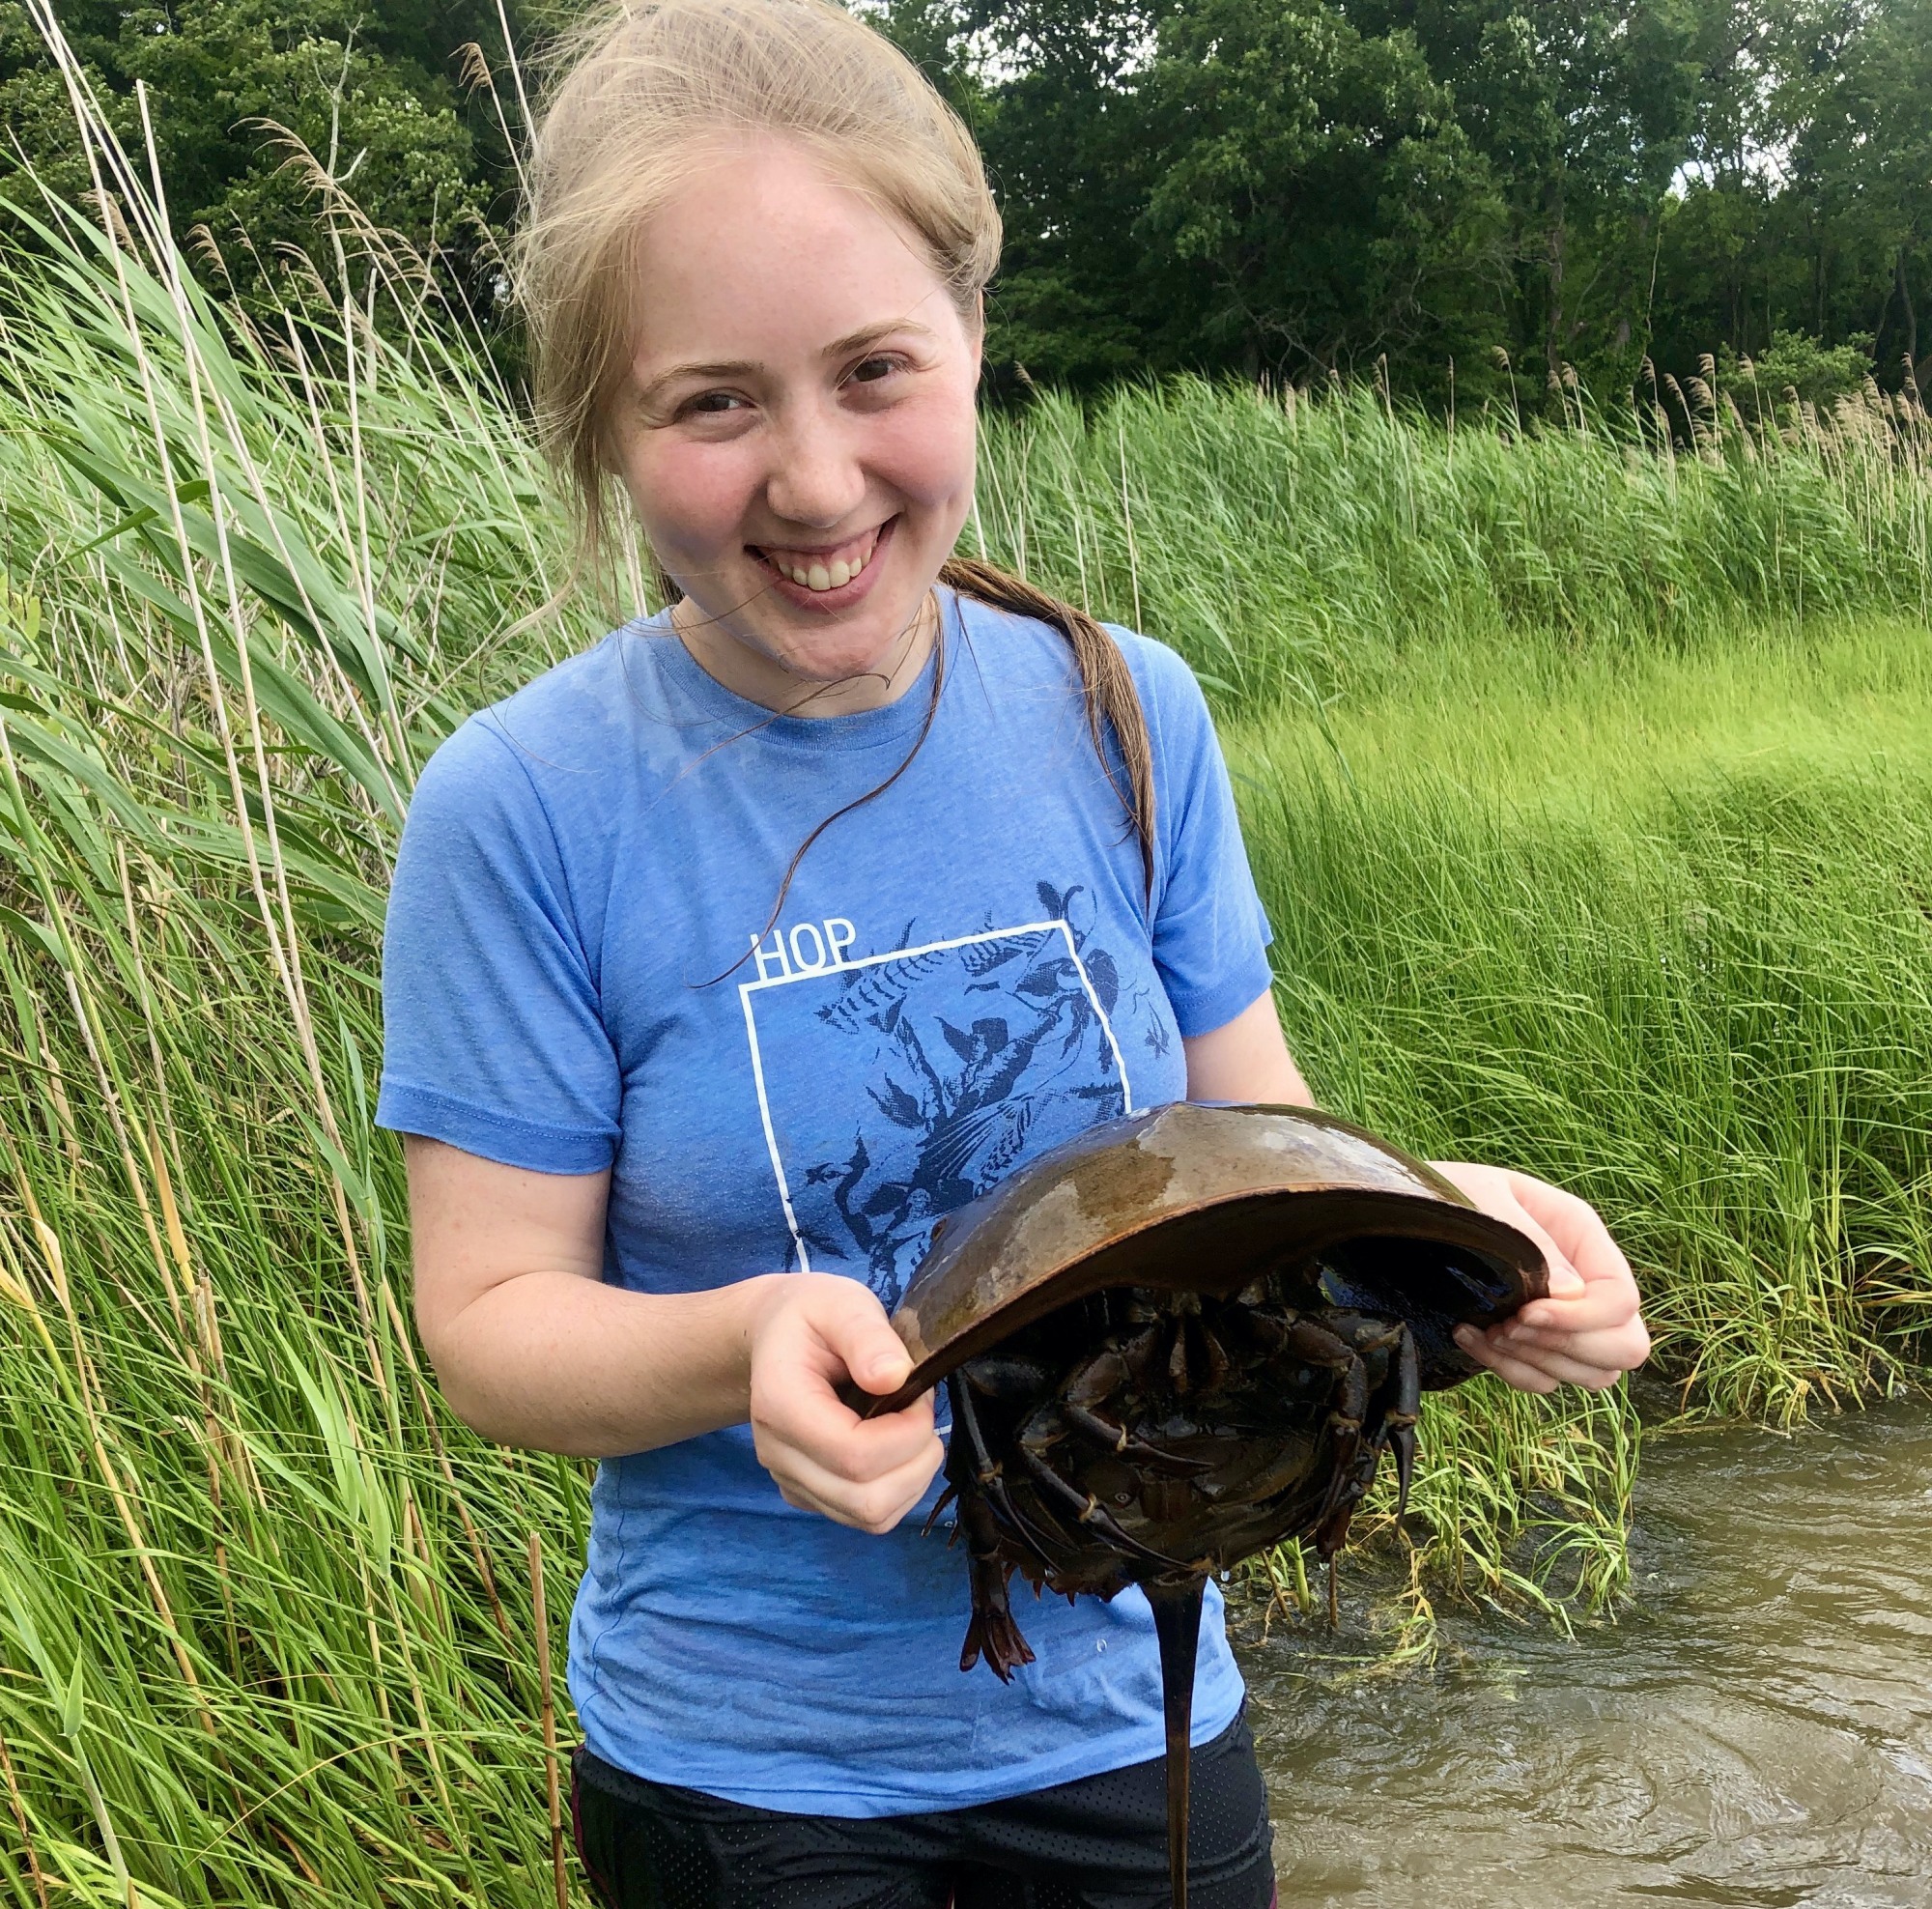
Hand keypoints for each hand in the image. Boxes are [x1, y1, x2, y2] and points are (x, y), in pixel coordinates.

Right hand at [745, 1274, 944, 1532]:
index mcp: (781, 1405)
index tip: (920, 1394)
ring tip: (913, 1429)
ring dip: (913, 1479)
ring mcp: (791, 1480)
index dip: (905, 1435)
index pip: (853, 1455)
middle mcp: (778, 1454)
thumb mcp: (841, 1304)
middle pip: (865, 1500)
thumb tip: (895, 1378)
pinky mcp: (807, 1495)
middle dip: (916, 1462)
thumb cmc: (811, 1317)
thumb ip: (867, 1336)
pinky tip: (898, 1449)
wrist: (775, 1336)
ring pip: (870, 1517)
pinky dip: (899, 1491)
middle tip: (922, 1412)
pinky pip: (865, 1517)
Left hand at [1430, 1162, 1650, 1394]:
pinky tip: (1465, 1334)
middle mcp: (1584, 1279)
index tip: (1525, 1314)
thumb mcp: (1481, 1197)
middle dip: (1568, 1347)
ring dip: (1536, 1362)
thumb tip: (1570, 1297)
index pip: (1622, 1299)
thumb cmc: (1444, 1191)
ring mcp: (1562, 1316)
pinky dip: (1509, 1372)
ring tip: (1486, 1329)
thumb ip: (1529, 1242)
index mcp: (1580, 1235)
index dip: (1583, 1319)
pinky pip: (1546, 1382)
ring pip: (1592, 1375)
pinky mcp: (1531, 1342)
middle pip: (1624, 1347)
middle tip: (1507, 1325)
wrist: (1404, 1209)